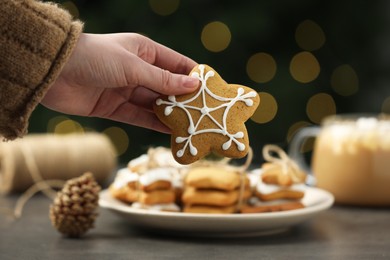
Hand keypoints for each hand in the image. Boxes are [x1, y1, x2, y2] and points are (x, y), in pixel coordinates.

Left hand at [41, 33, 198, 132]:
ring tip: (193, 128)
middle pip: (169, 88)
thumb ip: (163, 80)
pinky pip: (140, 117)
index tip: (213, 91)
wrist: (52, 72)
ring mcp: (127, 90)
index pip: (178, 65)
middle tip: (207, 115)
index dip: (195, 78)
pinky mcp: (115, 107)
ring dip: (172, 116)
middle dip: (186, 101)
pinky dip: (155, 125)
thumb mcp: (133, 67)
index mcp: (145, 51)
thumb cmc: (94, 57)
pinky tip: (171, 133)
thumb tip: (194, 85)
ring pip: (156, 105)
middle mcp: (138, 70)